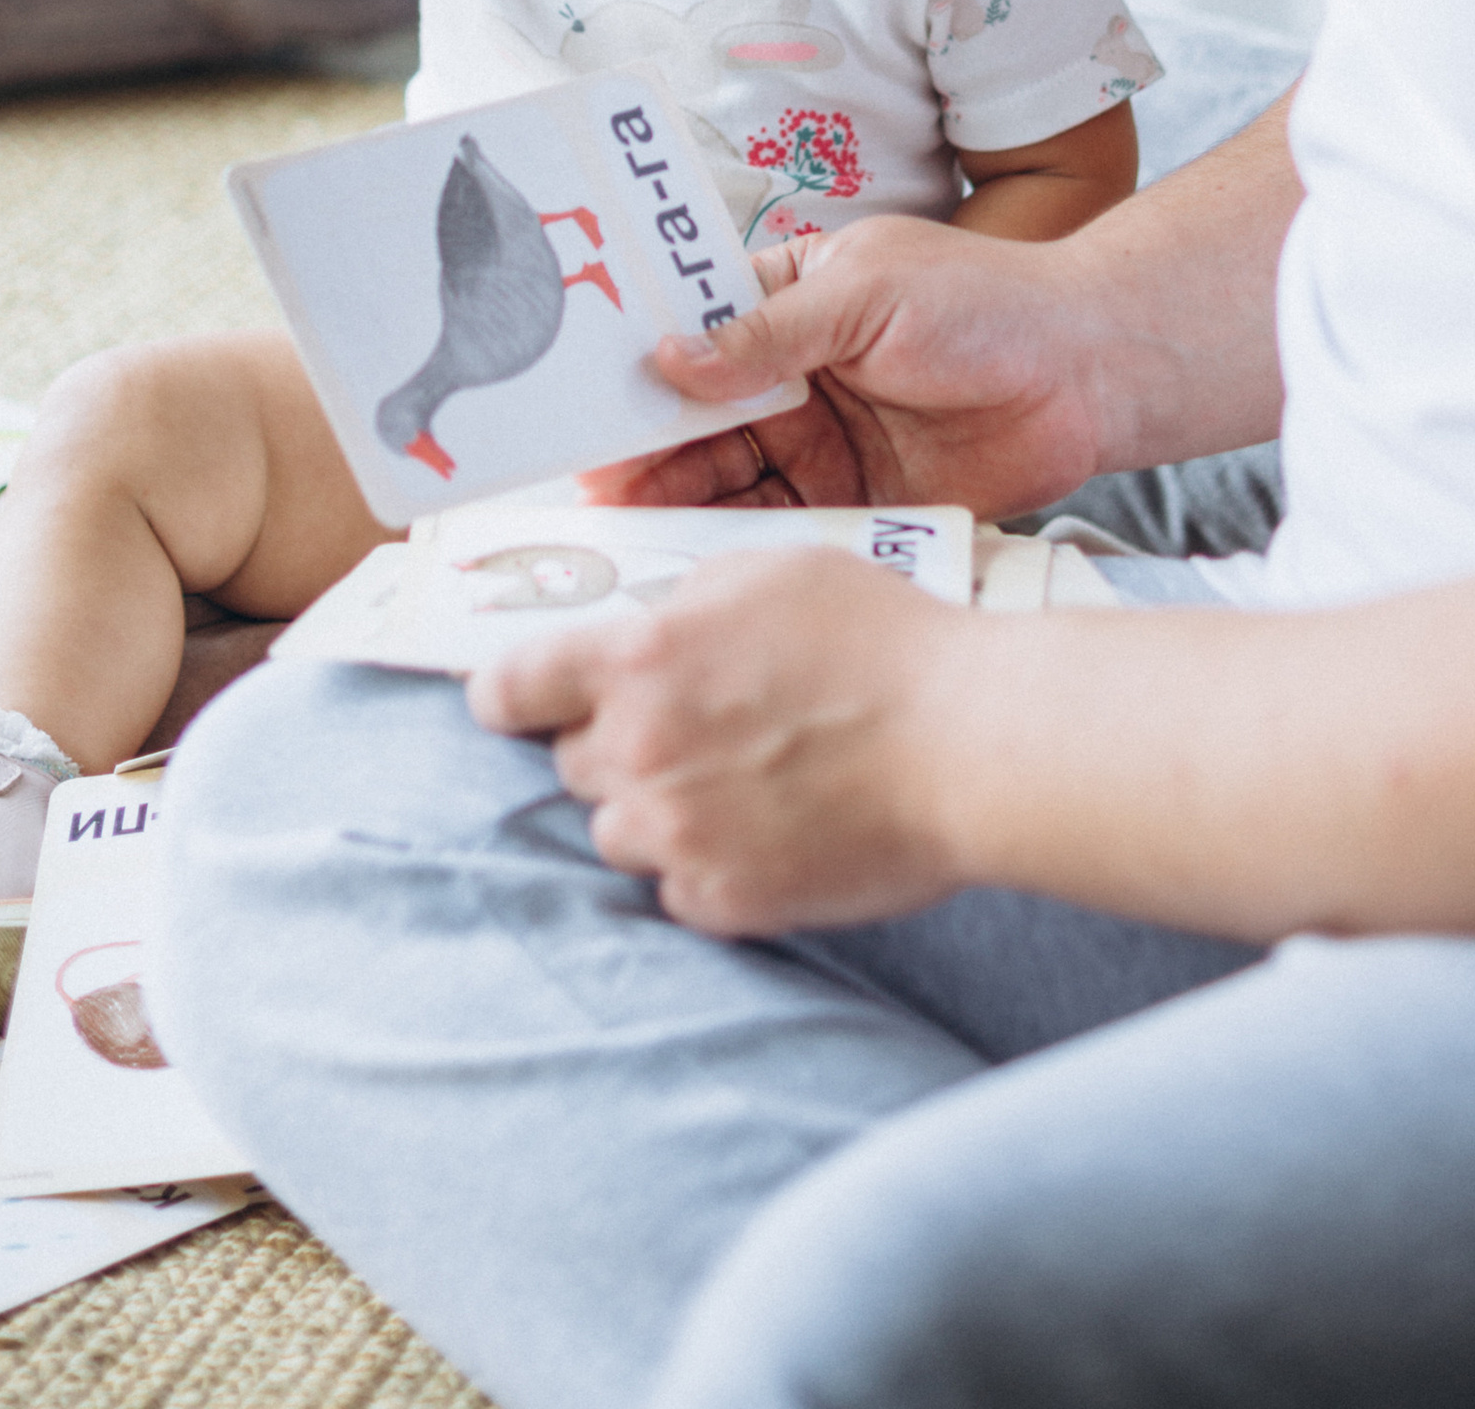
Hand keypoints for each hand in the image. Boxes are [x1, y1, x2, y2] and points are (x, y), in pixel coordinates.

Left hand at [467, 546, 974, 934]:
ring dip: (655, 809)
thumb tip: (650, 634)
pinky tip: (765, 831)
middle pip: (572, 763)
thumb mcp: (767, 571)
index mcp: (638, 658)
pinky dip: (705, 865)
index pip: (509, 689)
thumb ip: (683, 603)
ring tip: (734, 783)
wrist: (967, 744)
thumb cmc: (880, 641)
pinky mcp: (726, 903)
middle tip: (687, 728)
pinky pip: (676, 890)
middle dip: (614, 743)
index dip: (507, 695)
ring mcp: (678, 836)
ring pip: (617, 831)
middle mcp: (639, 751)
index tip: (517, 701)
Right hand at [581, 212, 1108, 519]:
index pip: (690, 332)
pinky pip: (781, 528)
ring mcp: (820, 444)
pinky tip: (695, 562)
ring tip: (621, 531)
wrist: (1091, 374)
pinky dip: (738, 546)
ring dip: (676, 503)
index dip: (634, 366)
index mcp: (785, 303)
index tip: (581, 402)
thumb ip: (768, 333)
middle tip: (587, 486)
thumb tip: (668, 359)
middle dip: (640, 449)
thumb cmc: (986, 302)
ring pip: (727, 479)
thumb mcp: (866, 291)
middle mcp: (792, 377)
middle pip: (695, 418)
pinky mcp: (855, 504)